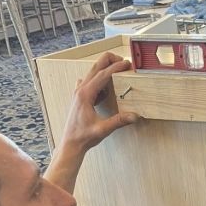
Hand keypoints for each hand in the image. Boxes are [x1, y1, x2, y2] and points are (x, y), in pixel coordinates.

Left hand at [46, 53, 138, 192]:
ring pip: (92, 73)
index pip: (103, 75)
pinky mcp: (79, 97)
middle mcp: (80, 90)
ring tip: (118, 72)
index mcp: (85, 94)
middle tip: (123, 61)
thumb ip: (119, 121)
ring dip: (105, 69)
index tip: (127, 64)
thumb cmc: (84, 137)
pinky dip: (99, 80)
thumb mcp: (103, 129)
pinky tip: (106, 89)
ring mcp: (78, 92)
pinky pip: (89, 82)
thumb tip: (135, 116)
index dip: (116, 67)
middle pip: (95, 67)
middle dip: (109, 61)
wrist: (71, 144)